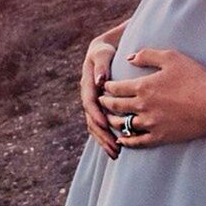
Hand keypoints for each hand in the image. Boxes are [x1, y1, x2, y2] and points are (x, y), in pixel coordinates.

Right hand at [80, 38, 120, 158]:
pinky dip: (107, 138)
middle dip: (103, 135)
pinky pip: (101, 127)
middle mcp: (88, 97)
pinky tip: (117, 149)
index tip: (105, 125)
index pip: (90, 103)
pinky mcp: (100, 110)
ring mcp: (93, 105)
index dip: (96, 115)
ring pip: (96, 127)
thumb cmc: (105, 51)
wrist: (103, 51)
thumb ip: (101, 66)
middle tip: (115, 147)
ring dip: (105, 141)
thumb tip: (100, 81)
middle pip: (92, 120)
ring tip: (117, 154)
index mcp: (87, 85)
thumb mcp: (102, 54)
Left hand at [98, 47, 205, 148]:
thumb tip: (128, 57)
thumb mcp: (171, 57)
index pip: (115, 88)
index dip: (106, 87)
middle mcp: (142, 106)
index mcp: (143, 87)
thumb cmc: (195, 77)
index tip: (104, 86)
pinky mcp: (160, 137)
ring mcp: (151, 123)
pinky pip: (137, 142)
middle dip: (105, 103)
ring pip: (123, 125)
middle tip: (101, 102)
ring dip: (113, 121)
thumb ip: (147, 55)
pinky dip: (127, 141)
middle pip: (115, 106)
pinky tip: (122, 139)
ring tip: (108, 119)